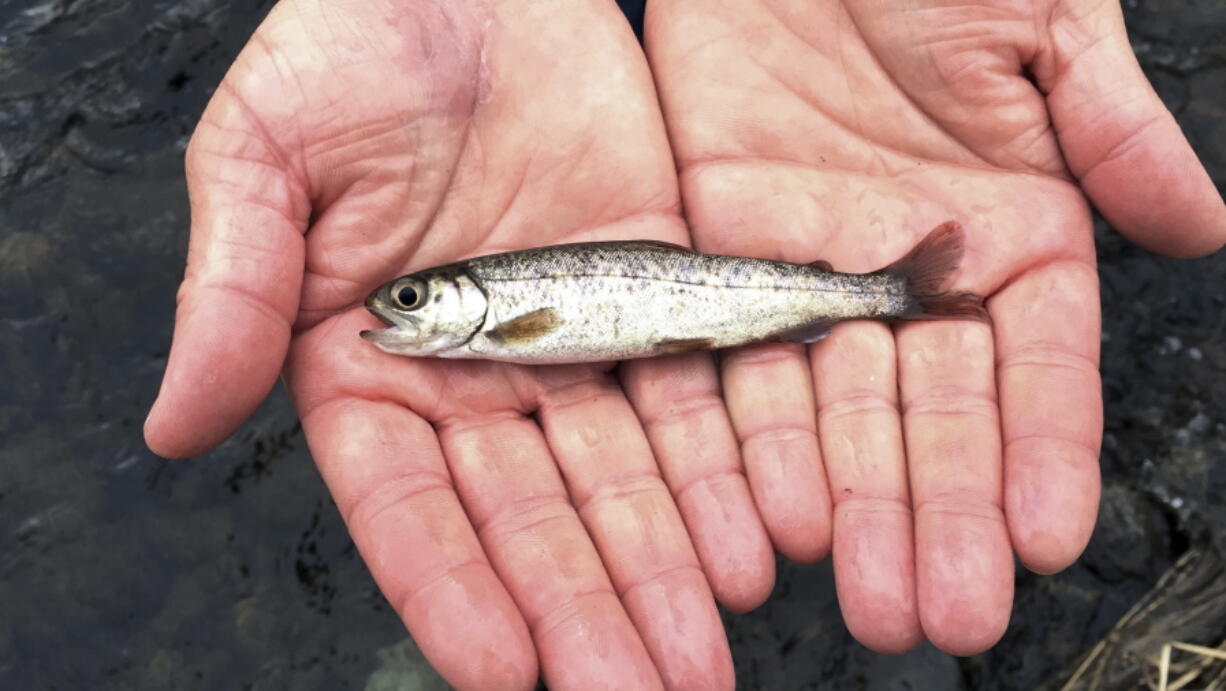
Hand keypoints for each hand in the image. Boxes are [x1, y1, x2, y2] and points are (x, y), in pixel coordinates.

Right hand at [143, 1, 773, 686]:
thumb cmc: (356, 42)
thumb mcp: (266, 153)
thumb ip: (233, 290)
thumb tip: (171, 423)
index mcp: (367, 364)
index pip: (406, 504)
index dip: (452, 587)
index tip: (504, 671)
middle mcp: (473, 379)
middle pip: (530, 518)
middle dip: (582, 609)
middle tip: (636, 690)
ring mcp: (568, 347)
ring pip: (621, 481)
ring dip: (661, 571)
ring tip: (701, 655)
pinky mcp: (650, 302)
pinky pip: (691, 399)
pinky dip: (721, 473)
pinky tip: (752, 543)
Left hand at [645, 0, 1225, 654]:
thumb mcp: (1045, 22)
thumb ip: (1112, 128)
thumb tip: (1200, 227)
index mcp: (1012, 235)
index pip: (1034, 369)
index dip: (1039, 454)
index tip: (1045, 537)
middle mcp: (915, 277)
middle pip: (931, 417)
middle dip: (938, 513)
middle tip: (942, 608)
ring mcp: (816, 277)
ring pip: (836, 412)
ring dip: (850, 506)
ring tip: (864, 592)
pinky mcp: (723, 261)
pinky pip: (736, 361)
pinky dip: (752, 437)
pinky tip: (770, 512)